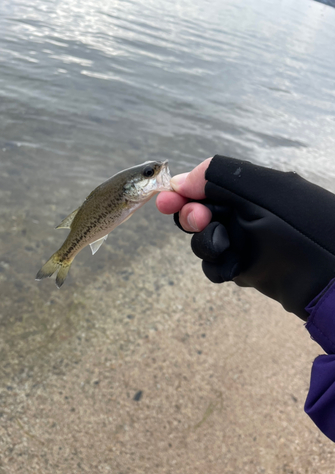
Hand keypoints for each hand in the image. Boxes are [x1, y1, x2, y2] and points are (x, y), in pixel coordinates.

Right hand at [157, 156, 334, 319]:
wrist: (331, 285)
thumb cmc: (301, 232)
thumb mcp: (262, 194)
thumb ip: (222, 178)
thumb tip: (183, 179)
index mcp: (253, 189)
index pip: (210, 183)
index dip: (185, 190)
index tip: (165, 200)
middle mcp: (247, 213)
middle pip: (202, 212)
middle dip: (194, 218)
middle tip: (200, 222)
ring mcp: (246, 241)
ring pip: (206, 240)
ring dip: (207, 244)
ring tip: (226, 250)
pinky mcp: (245, 267)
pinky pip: (217, 264)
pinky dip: (220, 266)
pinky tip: (234, 268)